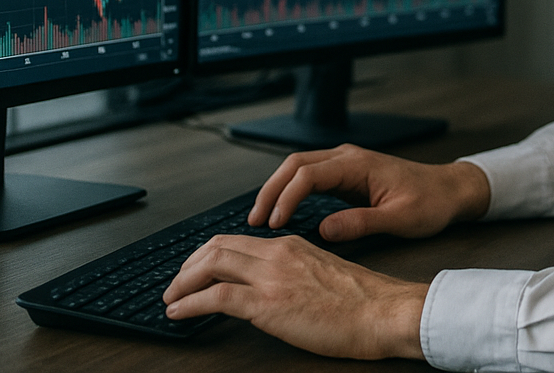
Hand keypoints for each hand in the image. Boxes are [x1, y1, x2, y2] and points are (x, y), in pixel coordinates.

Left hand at [162, 233, 426, 359]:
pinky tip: (178, 313)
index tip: (195, 271)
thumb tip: (278, 289)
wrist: (383, 310)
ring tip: (170, 299)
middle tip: (175, 284)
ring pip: (211, 264)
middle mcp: (278, 253)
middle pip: (217, 246)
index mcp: (291, 245)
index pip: (237, 240)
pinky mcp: (269, 304)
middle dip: (188, 265)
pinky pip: (216, 296)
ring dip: (183, 282)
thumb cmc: (363, 301)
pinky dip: (189, 303)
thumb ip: (297, 274)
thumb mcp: (324, 275)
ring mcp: (272, 276)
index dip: (208, 254)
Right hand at [248, 143, 490, 240]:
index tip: (274, 223)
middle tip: (253, 220)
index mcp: (358, 164)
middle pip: (295, 165)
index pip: (308, 173)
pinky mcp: (346, 176)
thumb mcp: (399, 219)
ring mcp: (346, 164)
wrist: (448, 190)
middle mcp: (348, 158)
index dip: (286, 197)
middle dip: (271, 190)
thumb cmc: (430, 202)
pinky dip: (291, 192)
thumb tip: (325, 230)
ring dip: (277, 190)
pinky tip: (282, 213)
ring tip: (260, 219)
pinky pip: (310, 178)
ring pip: (299, 169)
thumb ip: (362, 223)